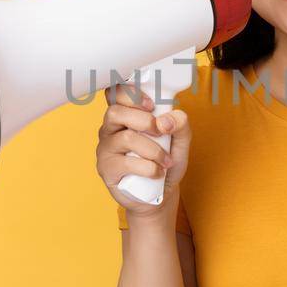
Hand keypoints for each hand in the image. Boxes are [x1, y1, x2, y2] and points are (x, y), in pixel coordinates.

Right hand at [93, 80, 192, 220]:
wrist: (161, 193)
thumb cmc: (165, 161)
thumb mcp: (180, 139)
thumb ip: (180, 123)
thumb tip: (164, 121)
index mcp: (124, 115)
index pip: (114, 93)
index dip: (130, 94)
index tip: (151, 104)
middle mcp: (110, 129)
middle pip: (116, 112)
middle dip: (144, 120)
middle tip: (161, 132)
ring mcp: (106, 149)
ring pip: (126, 138)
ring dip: (153, 150)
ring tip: (165, 160)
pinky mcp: (106, 169)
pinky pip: (126, 163)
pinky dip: (148, 167)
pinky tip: (156, 173)